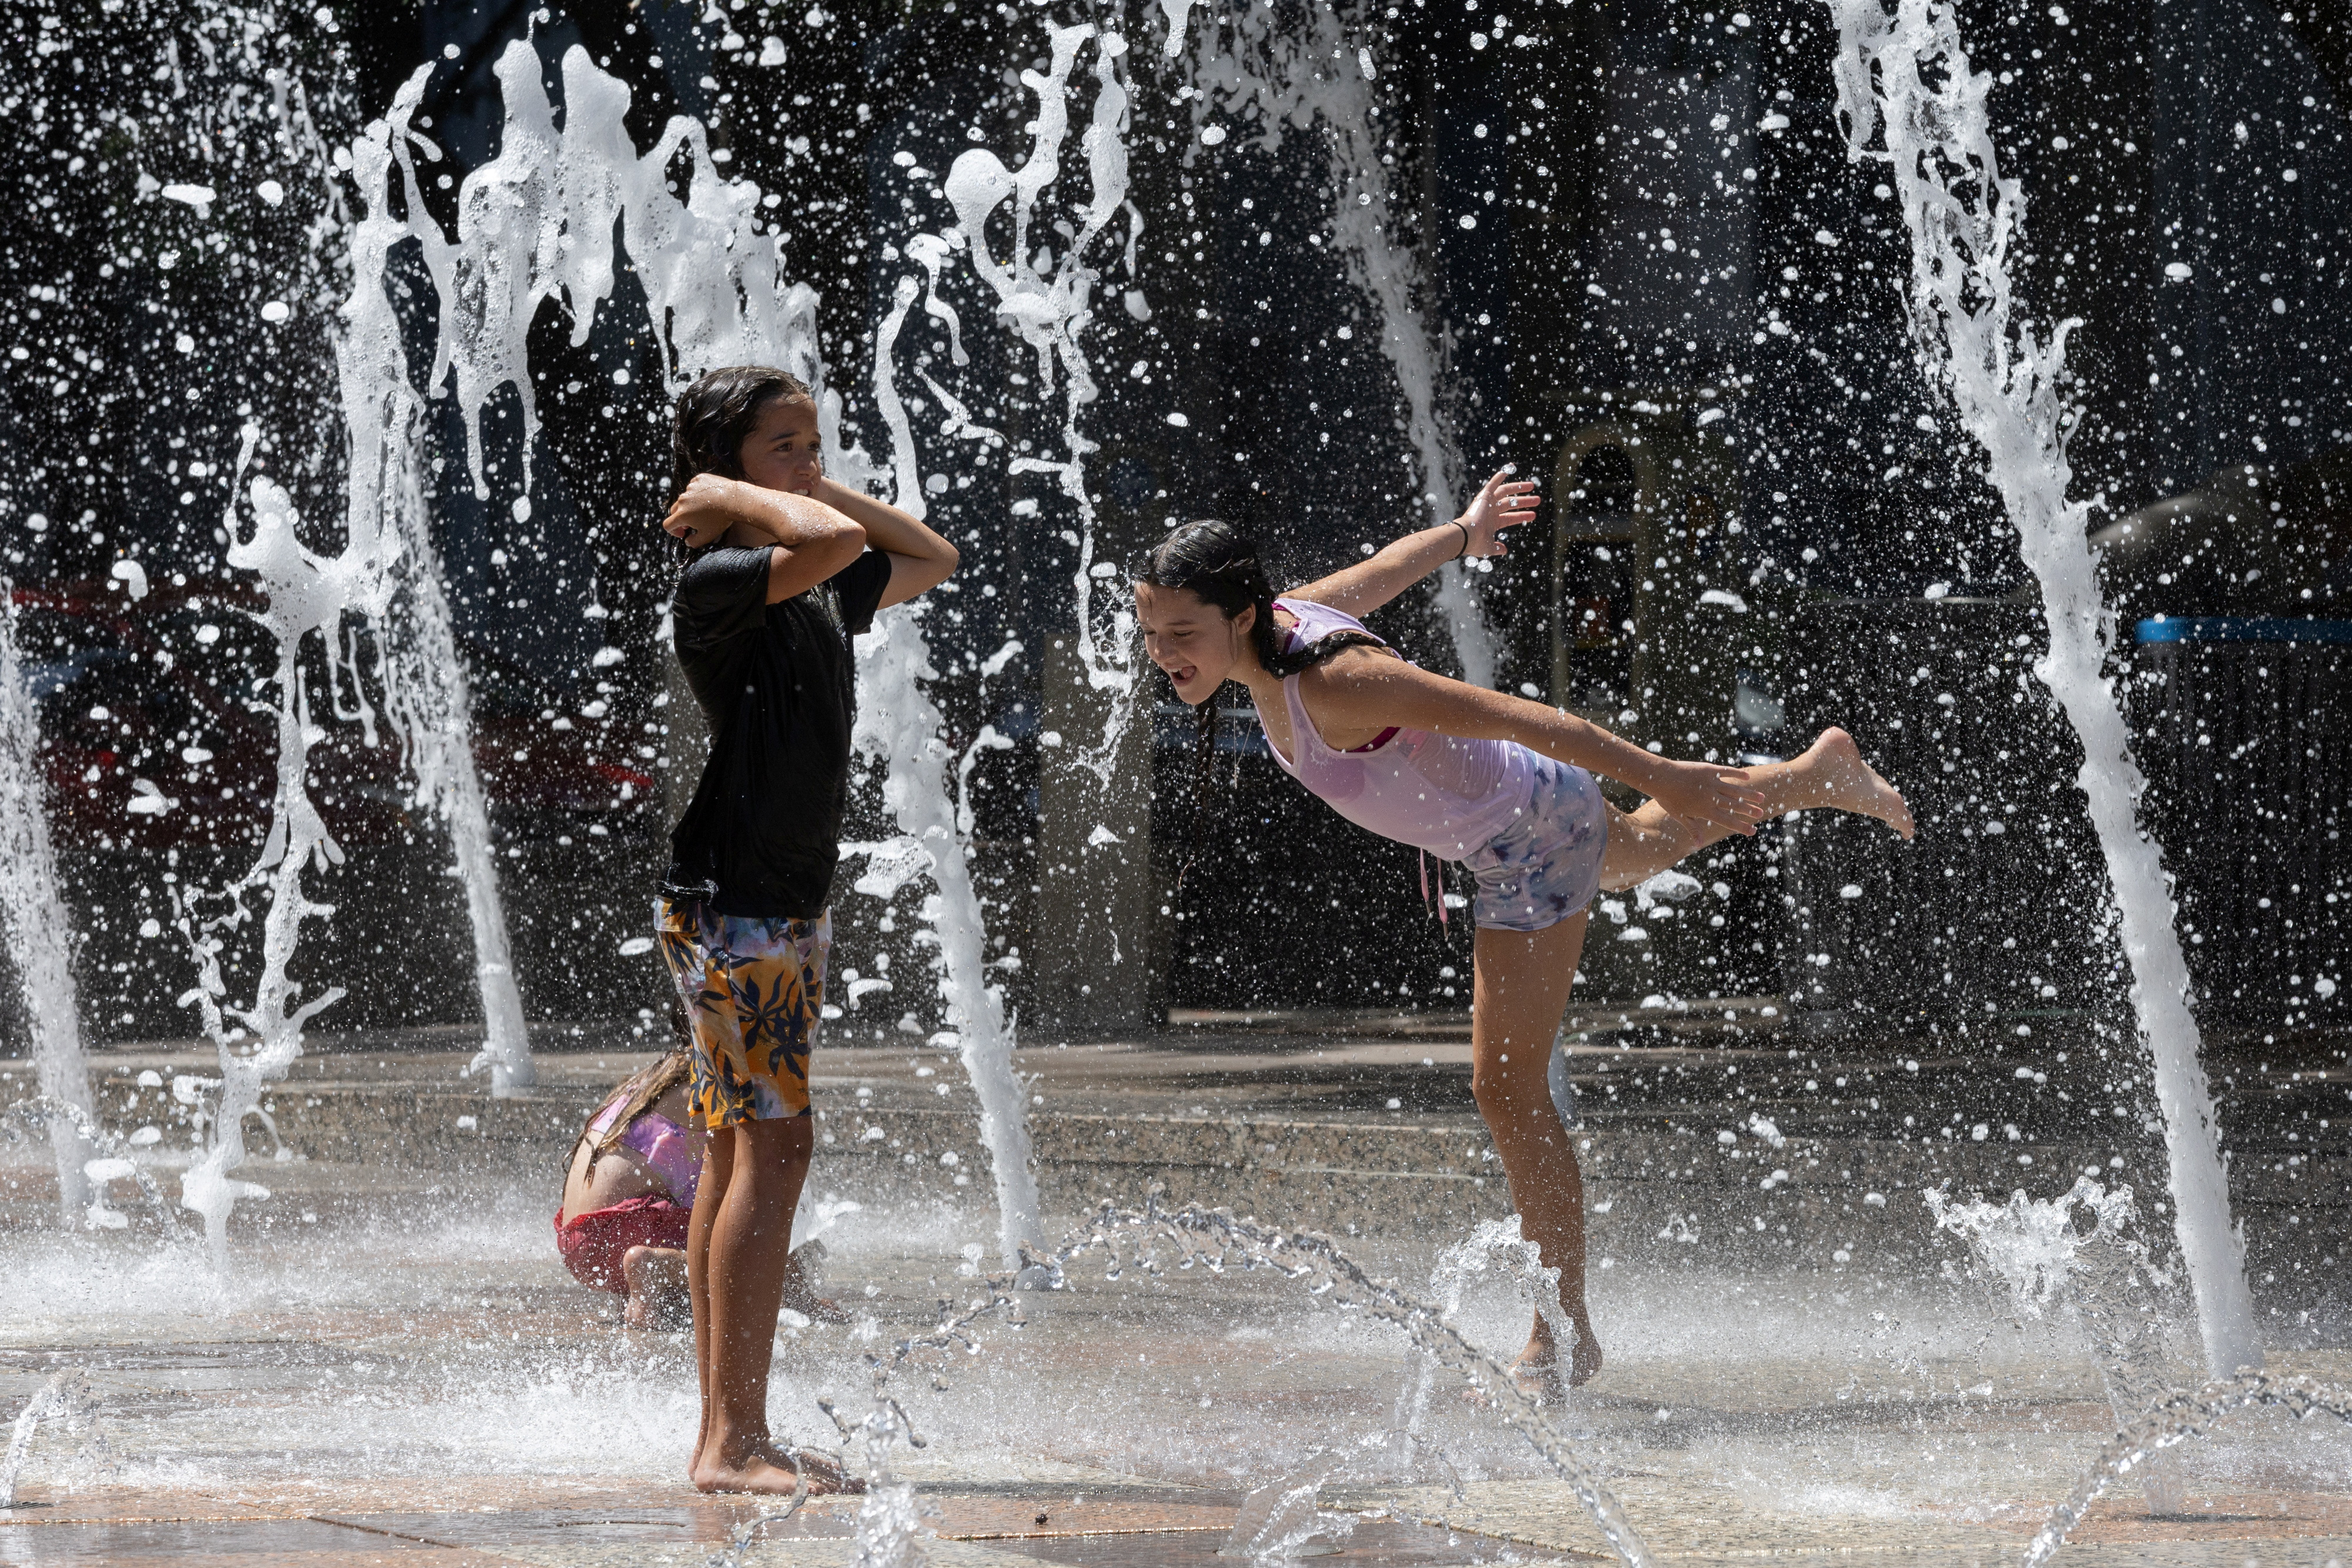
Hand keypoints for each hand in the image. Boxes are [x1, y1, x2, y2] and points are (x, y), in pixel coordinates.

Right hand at [663, 473, 750, 548]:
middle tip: (693, 522)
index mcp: (682, 515)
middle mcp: (682, 500)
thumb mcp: (707, 536)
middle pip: (674, 511)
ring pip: (685, 498)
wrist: (734, 500)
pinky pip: (694, 487)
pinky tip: (710, 497)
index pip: (668, 525)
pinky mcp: (699, 479)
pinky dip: (698, 493)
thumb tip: (688, 541)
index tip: (683, 533)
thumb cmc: (721, 519)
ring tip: (705, 509)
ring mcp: (690, 487)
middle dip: (681, 518)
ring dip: (690, 505)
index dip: (673, 531)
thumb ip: (694, 542)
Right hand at [1454, 468, 1539, 557]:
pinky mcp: (1484, 497)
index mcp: (1491, 524)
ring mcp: (1487, 503)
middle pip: (1510, 504)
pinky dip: (1500, 476)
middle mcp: (1490, 512)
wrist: (1466, 536)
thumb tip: (1504, 550)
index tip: (1533, 515)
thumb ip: (1497, 548)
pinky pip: (1492, 484)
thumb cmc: (1476, 544)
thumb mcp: (1489, 548)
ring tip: (1532, 486)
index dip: (1522, 516)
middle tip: (1537, 500)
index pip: (1510, 518)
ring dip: (1518, 488)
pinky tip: (1510, 468)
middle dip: (1524, 502)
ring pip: (1505, 492)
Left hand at [1638, 756, 1768, 836]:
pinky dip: (1737, 774)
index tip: (1753, 831)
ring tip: (1761, 798)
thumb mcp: (1680, 816)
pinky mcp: (1709, 770)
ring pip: (1735, 790)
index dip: (1741, 826)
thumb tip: (1699, 844)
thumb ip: (1693, 829)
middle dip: (1749, 810)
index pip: (1728, 821)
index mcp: (1706, 811)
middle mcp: (1712, 798)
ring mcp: (1712, 783)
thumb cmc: (1668, 799)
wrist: (1661, 778)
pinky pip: (1727, 772)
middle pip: (1735, 806)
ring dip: (1749, 794)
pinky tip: (1747, 776)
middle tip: (1761, 813)